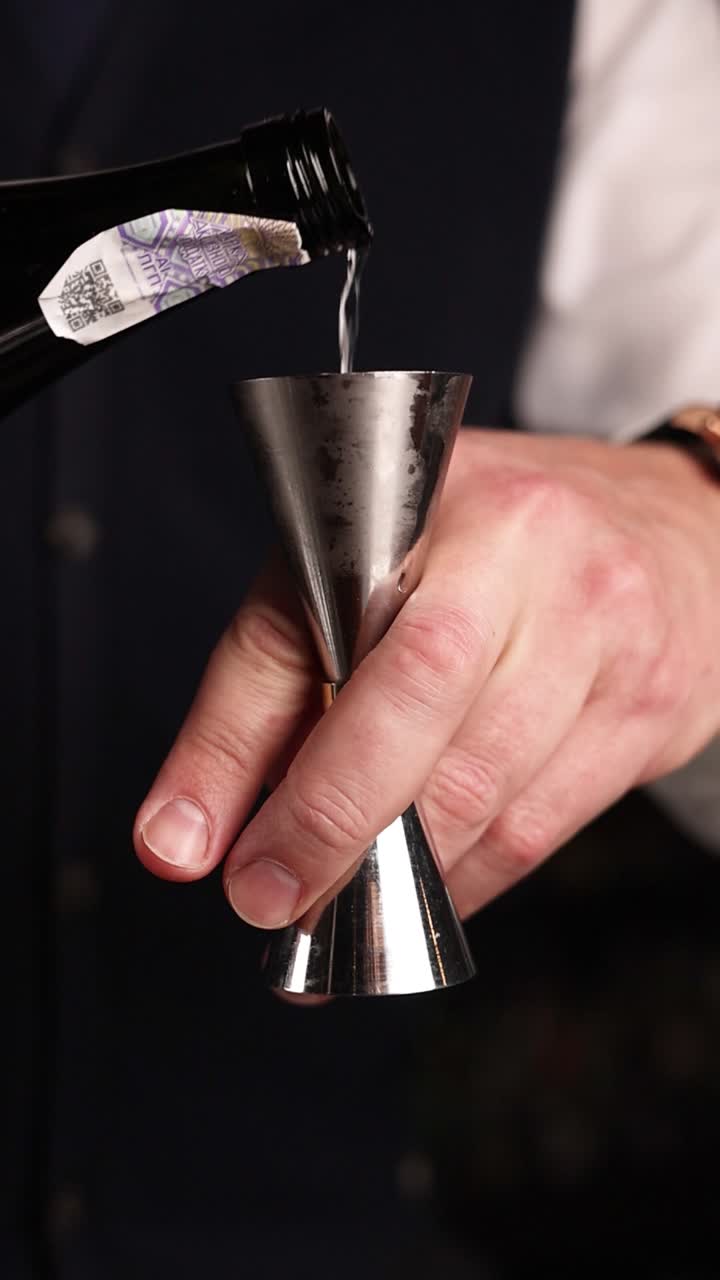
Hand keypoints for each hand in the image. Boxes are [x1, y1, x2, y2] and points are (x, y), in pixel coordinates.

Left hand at [134, 429, 719, 923]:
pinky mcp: (645, 710)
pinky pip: (537, 827)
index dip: (231, 742)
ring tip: (332, 913)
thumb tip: (183, 835)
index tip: (186, 843)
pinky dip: (461, 880)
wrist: (677, 534)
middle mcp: (520, 548)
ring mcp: (599, 628)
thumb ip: (272, 690)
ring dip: (392, 874)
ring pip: (477, 785)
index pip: (301, 624)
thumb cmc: (498, 552)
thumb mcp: (369, 572)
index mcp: (420, 501)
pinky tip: (420, 896)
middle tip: (267, 898)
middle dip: (326, 821)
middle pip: (410, 699)